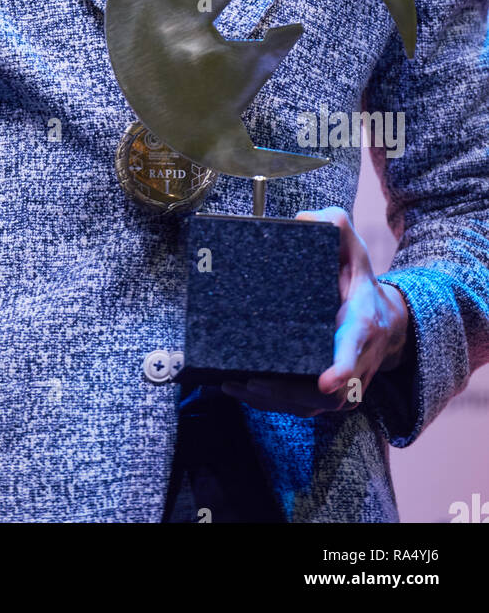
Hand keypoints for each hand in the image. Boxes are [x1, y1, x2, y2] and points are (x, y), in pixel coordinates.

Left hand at [220, 206, 410, 417]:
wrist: (388, 322)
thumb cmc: (361, 282)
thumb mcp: (354, 249)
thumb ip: (336, 226)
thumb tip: (302, 218)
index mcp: (363, 326)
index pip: (355, 351)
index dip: (342, 369)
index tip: (326, 380)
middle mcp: (359, 362)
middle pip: (328, 393)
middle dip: (289, 391)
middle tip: (251, 380)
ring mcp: (348, 385)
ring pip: (312, 405)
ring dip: (273, 400)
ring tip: (236, 384)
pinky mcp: (334, 396)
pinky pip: (304, 407)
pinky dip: (272, 402)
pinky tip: (241, 389)